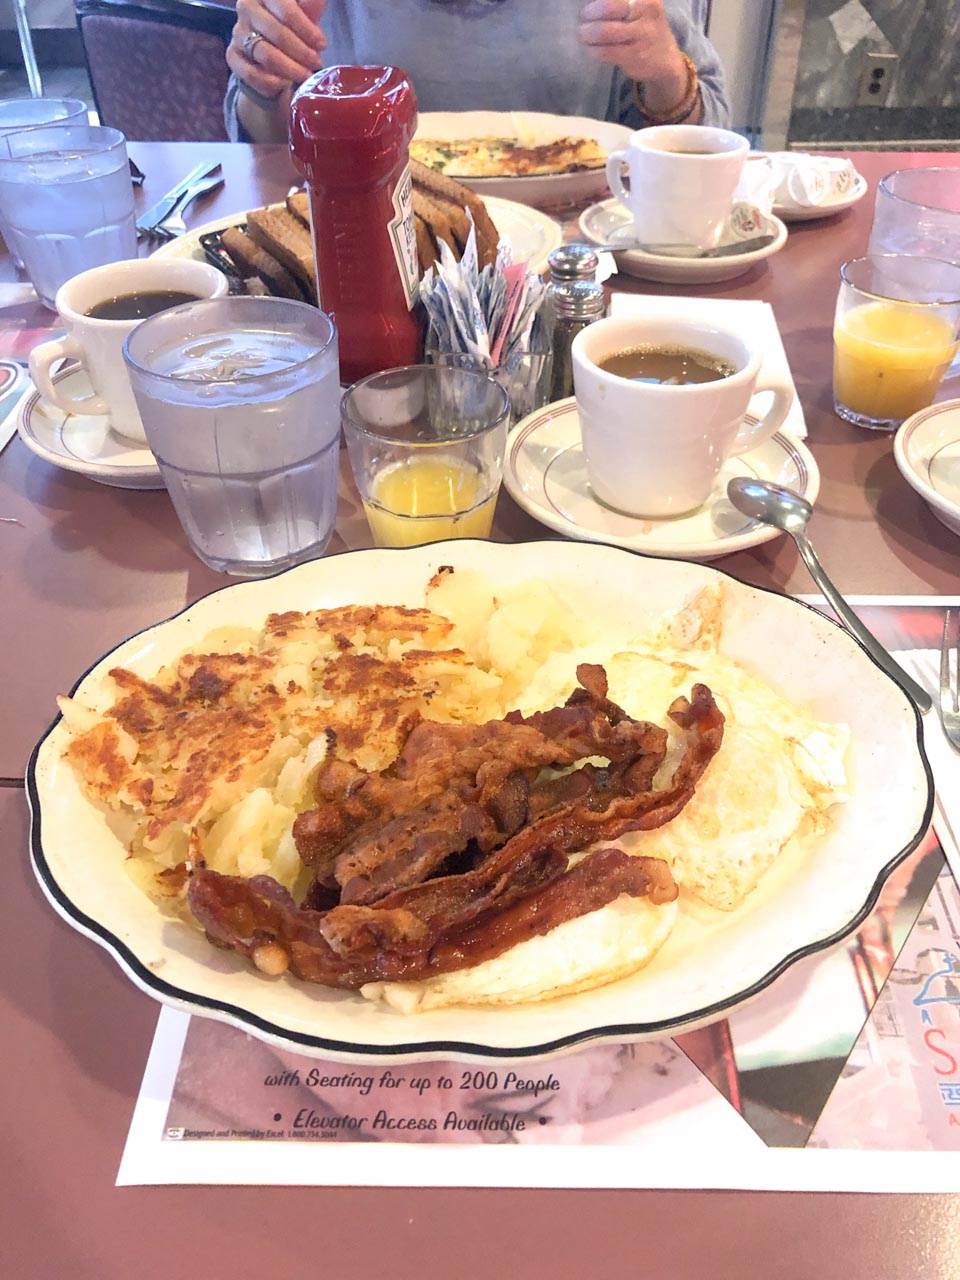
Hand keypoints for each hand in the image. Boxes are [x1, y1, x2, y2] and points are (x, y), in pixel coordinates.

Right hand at [228, 0, 326, 102]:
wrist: (272, 49)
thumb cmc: (292, 27)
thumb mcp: (304, 15)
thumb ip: (310, 7)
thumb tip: (318, 0)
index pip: (287, 10)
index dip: (307, 29)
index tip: (322, 45)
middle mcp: (246, 7)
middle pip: (277, 33)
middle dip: (301, 52)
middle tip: (316, 63)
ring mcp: (237, 32)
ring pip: (266, 54)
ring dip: (290, 69)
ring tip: (305, 75)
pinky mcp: (232, 55)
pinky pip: (251, 73)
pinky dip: (271, 82)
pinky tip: (285, 84)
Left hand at [578, 0, 690, 114]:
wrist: (666, 60)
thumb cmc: (645, 29)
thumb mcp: (639, 9)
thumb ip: (618, 5)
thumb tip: (589, 4)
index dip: (597, 2)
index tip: (588, 9)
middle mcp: (647, 10)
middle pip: (607, 6)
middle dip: (589, 13)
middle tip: (583, 19)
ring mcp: (643, 34)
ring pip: (604, 31)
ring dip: (587, 33)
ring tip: (583, 35)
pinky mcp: (635, 56)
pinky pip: (605, 51)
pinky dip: (593, 50)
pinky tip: (591, 49)